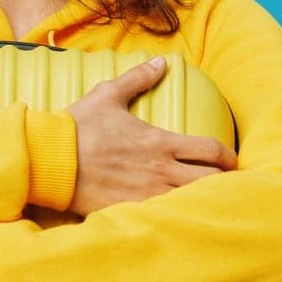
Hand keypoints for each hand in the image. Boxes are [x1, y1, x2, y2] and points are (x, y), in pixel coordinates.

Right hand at [65, 56, 236, 214]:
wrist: (52, 159)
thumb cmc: (80, 126)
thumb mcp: (108, 95)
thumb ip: (138, 78)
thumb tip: (161, 62)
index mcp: (161, 142)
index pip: (211, 150)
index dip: (228, 156)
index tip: (230, 160)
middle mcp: (161, 170)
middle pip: (211, 181)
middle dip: (224, 182)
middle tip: (225, 183)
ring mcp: (148, 194)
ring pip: (193, 202)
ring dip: (203, 201)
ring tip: (207, 202)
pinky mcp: (132, 210)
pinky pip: (166, 218)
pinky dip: (177, 217)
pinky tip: (178, 217)